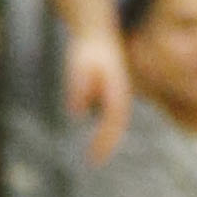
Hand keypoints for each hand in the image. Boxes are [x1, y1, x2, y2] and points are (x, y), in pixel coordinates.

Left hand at [65, 24, 131, 165]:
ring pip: (115, 123)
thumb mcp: (80, 66)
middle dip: (107, 145)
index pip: (112, 122)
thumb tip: (76, 114)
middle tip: (93, 163)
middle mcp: (120, 95)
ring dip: (108, 140)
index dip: (105, 140)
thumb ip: (78, 88)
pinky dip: (105, 131)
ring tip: (95, 157)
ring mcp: (117, 95)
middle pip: (117, 126)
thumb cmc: (87, 51)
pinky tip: (95, 141)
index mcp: (116, 90)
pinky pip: (110, 118)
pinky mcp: (111, 95)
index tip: (94, 155)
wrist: (96, 34)